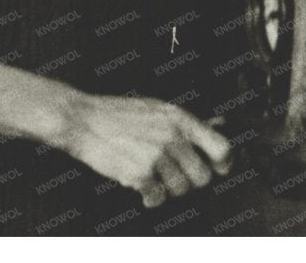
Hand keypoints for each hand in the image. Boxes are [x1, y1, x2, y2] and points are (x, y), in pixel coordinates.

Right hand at [58, 93, 231, 208]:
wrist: (82, 119)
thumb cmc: (117, 113)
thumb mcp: (156, 107)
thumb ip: (185, 122)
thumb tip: (219, 126)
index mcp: (179, 118)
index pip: (222, 148)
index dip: (223, 164)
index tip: (216, 168)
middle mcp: (172, 137)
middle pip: (203, 177)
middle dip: (189, 180)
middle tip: (173, 174)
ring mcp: (157, 156)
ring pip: (181, 190)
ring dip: (168, 189)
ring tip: (153, 176)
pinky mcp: (141, 173)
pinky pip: (159, 198)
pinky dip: (151, 198)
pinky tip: (142, 187)